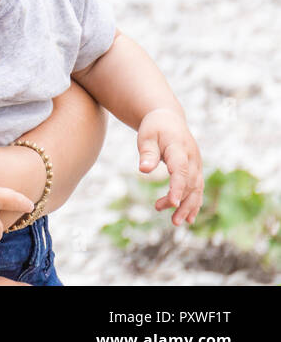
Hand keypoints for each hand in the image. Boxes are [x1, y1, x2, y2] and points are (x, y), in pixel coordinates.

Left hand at [137, 107, 203, 225]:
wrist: (169, 119)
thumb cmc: (154, 128)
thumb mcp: (146, 136)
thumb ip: (147, 153)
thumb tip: (144, 170)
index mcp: (179, 148)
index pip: (181, 170)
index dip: (178, 187)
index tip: (172, 203)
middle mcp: (192, 158)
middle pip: (189, 183)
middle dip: (180, 201)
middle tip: (163, 213)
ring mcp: (196, 165)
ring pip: (196, 189)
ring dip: (188, 206)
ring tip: (175, 222)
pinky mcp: (195, 170)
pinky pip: (197, 189)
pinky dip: (194, 203)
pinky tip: (188, 219)